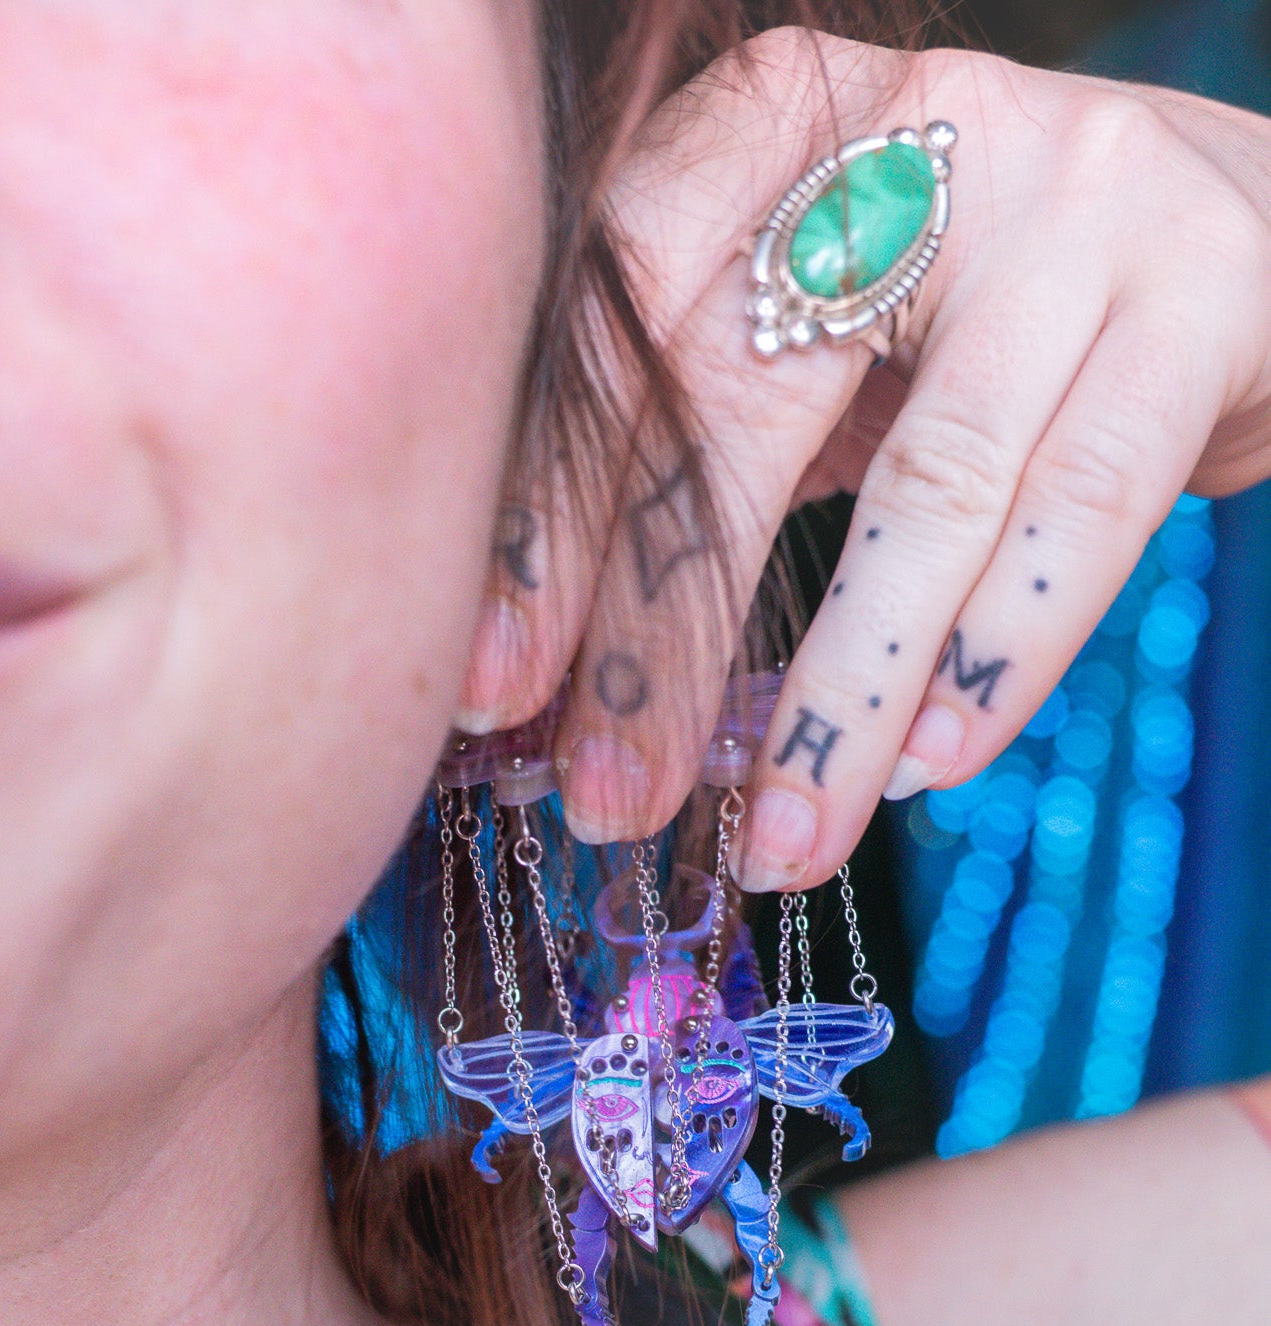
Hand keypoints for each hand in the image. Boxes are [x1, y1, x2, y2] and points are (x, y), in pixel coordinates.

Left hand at [457, 31, 1270, 889]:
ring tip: (777, 843)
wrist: (1247, 236)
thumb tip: (563, 670)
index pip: (622, 312)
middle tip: (603, 794)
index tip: (491, 681)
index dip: (549, 508)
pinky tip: (927, 769)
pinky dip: (996, 657)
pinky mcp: (1198, 301)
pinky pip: (1076, 513)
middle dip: (661, 626)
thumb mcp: (832, 338)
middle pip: (742, 402)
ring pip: (924, 488)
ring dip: (838, 694)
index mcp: (775, 122)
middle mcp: (914, 132)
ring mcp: (1070, 206)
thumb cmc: (984, 315)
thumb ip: (716, 440)